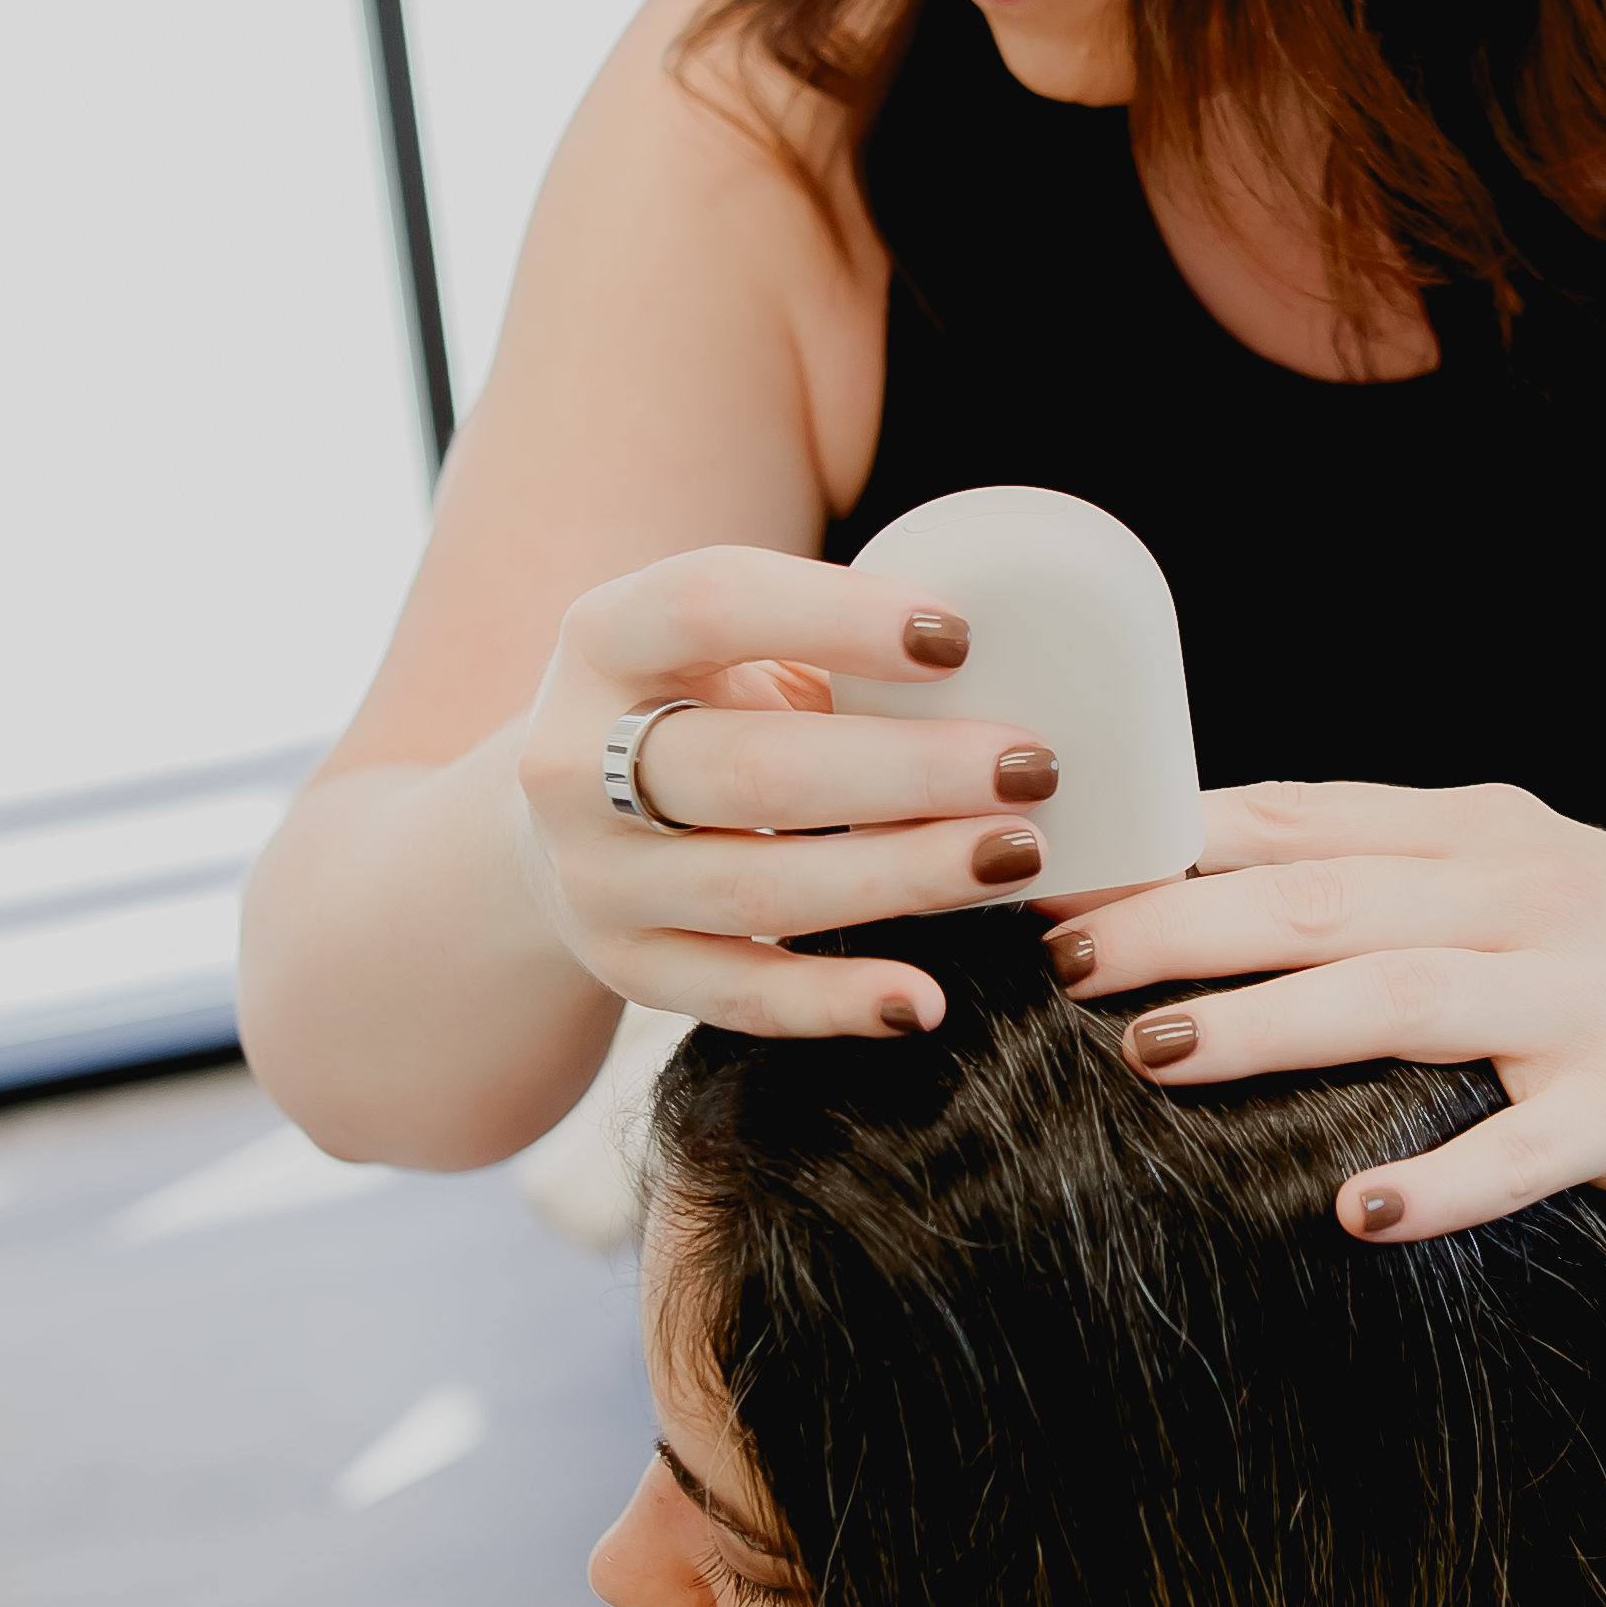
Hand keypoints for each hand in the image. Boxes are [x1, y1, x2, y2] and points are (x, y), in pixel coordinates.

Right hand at [514, 542, 1065, 1037]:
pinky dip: (836, 1001)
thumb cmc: (702, 707)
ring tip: (1017, 856)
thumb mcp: (731, 649)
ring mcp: (594, 876)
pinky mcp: (624, 968)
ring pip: (758, 889)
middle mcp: (575, 760)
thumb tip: (1011, 672)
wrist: (571, 820)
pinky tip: (925, 1000)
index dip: (838, 617)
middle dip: (909, 771)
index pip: (710, 605)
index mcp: (604, 638)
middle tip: (1033, 769)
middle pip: (754, 770)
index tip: (960, 637)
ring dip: (902, 877)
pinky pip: (740, 995)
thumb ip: (832, 652)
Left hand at [1049, 779, 1605, 1239]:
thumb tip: (1198, 864)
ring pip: (1404, 999)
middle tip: (1063, 960)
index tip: (1055, 869)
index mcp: (1479, 832)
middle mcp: (1525, 897)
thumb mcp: (1519, 872)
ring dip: (1273, 1026)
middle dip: (1182, 924)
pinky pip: (1529, 1148)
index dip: (1169, 843)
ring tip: (1158, 1055)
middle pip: (1324, 900)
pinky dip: (1446, 1180)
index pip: (1296, 819)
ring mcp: (1584, 999)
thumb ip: (1382, 864)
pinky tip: (1360, 1212)